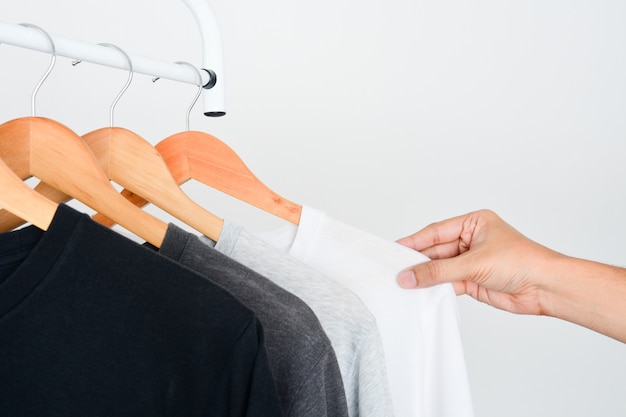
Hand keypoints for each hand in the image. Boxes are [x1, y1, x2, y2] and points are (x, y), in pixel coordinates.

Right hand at [396, 209, 563, 315]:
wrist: (546, 288)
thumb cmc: (521, 262)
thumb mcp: (473, 263)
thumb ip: (438, 271)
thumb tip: (408, 276)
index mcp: (473, 223)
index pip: (436, 231)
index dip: (414, 241)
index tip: (394, 249)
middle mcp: (471, 240)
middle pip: (436, 250)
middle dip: (418, 261)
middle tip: (395, 269)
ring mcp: (471, 262)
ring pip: (440, 268)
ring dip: (425, 276)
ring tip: (403, 282)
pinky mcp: (472, 281)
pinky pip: (447, 283)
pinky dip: (435, 288)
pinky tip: (420, 292)